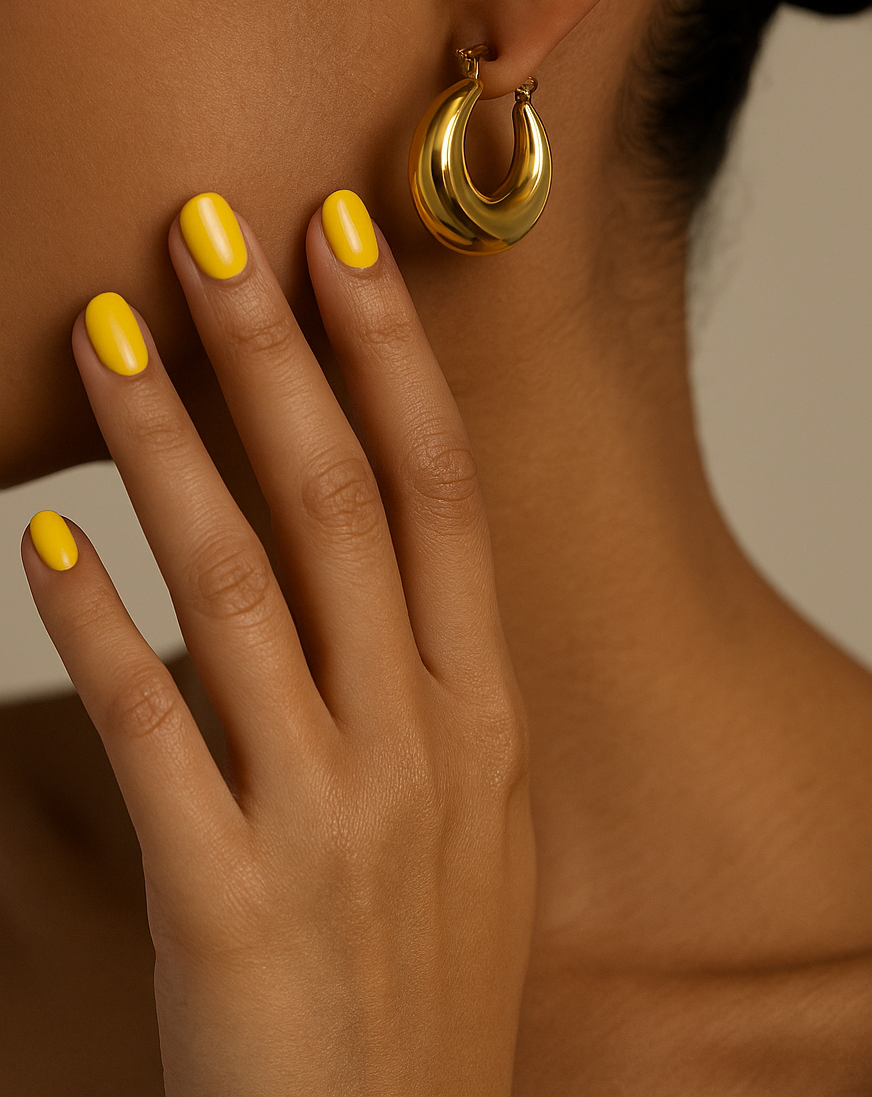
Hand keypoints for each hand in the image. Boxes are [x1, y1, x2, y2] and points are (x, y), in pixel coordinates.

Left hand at [23, 191, 535, 1096]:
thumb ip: (426, 688)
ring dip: (166, 448)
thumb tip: (355, 563)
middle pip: (342, 505)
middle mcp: (421, 742)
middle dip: (277, 351)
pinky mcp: (229, 901)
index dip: (390, 357)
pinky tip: (43, 546)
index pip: (442, 490)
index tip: (342, 240)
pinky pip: (152, 733)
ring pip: (239, 588)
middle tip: (212, 227)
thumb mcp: (474, 822)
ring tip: (105, 336)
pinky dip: (95, 629)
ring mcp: (331, 819)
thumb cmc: (430, 986)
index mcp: (485, 715)